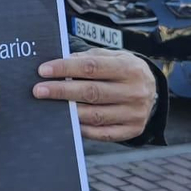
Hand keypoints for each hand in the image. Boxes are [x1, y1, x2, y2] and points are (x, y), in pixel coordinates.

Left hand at [32, 49, 156, 141]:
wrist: (153, 90)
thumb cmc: (124, 70)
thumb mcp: (113, 56)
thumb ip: (89, 59)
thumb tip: (59, 64)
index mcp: (129, 68)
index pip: (91, 67)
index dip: (66, 68)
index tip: (44, 70)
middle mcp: (134, 91)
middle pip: (91, 92)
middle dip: (62, 91)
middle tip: (38, 90)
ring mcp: (134, 113)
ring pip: (95, 115)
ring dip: (69, 112)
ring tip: (49, 107)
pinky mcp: (132, 130)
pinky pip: (102, 133)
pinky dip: (83, 129)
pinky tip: (67, 123)